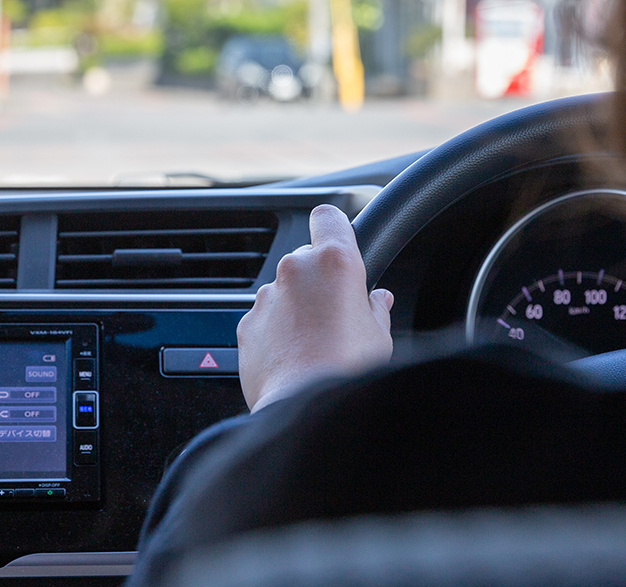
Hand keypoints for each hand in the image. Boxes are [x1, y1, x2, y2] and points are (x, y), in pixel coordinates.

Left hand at [236, 204, 393, 411]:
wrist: (306, 409)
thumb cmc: (348, 371)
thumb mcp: (379, 336)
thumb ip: (376, 309)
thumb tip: (379, 300)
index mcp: (334, 262)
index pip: (328, 217)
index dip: (334, 228)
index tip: (342, 244)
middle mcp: (295, 270)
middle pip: (306, 258)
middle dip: (319, 279)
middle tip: (337, 313)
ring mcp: (267, 297)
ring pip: (283, 290)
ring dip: (296, 307)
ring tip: (315, 344)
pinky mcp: (247, 324)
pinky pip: (265, 318)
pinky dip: (276, 331)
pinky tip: (294, 359)